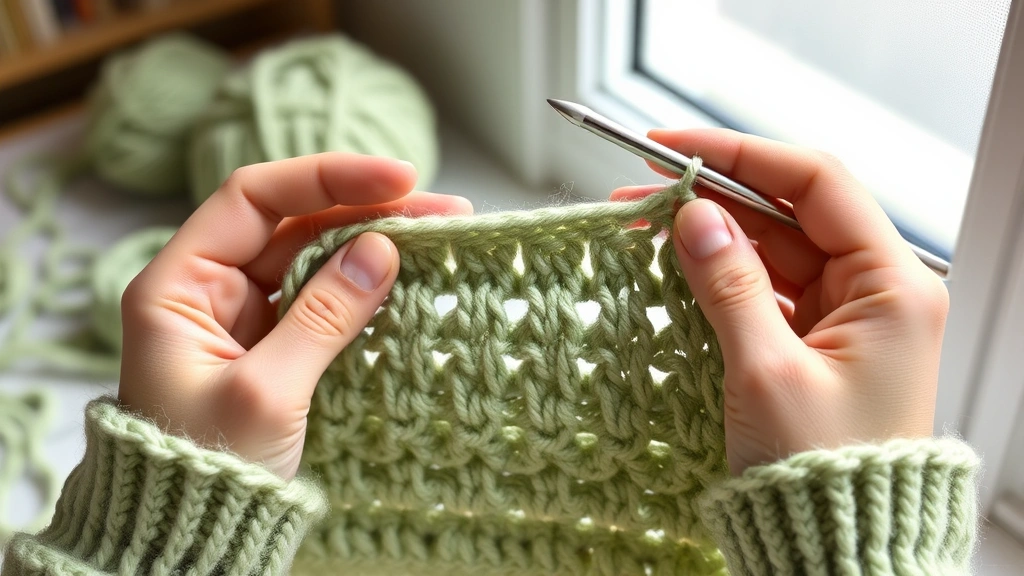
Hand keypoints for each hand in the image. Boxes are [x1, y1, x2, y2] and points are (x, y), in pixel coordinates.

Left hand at [117, 153, 472, 478]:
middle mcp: (210, 288)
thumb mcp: (266, 393)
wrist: (194, 539)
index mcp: (178, 285)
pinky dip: (367, 286)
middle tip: (442, 207)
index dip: (327, 178)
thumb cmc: (206, 473)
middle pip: (294, 223)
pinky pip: (325, 298)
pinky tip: (410, 277)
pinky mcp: (277, 345)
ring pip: (315, 257)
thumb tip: (381, 250)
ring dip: (374, 242)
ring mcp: (246, 316)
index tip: (399, 179)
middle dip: (366, 208)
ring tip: (441, 233)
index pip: (253, 199)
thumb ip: (323, 316)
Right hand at [613, 129, 947, 474]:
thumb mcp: (766, 372)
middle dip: (714, 199)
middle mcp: (876, 293)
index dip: (742, 155)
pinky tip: (673, 269)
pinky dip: (719, 279)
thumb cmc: (823, 474)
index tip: (675, 148)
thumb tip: (693, 217)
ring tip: (643, 228)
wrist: (836, 549)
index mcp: (893, 287)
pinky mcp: (815, 343)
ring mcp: (845, 318)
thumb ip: (728, 284)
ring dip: (710, 238)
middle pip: (789, 215)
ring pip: (771, 251)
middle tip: (641, 193)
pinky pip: (764, 291)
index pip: (816, 183)